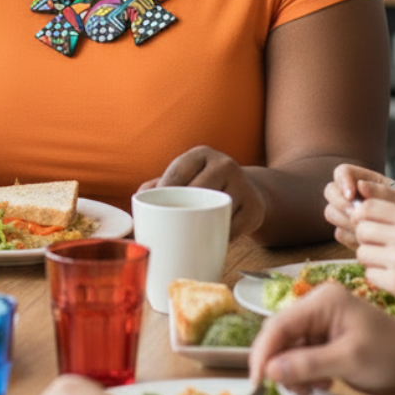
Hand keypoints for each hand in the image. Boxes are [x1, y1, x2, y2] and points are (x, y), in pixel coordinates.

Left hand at [138, 145, 265, 238]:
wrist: (248, 191)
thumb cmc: (204, 186)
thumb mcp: (184, 178)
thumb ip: (159, 186)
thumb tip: (138, 199)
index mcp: (202, 154)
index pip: (178, 171)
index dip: (163, 191)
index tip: (152, 209)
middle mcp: (225, 164)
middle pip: (197, 191)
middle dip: (181, 211)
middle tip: (167, 228)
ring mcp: (243, 185)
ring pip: (216, 211)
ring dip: (201, 227)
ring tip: (187, 237)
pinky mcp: (256, 209)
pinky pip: (233, 229)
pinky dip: (220, 237)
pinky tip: (211, 239)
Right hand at [249, 282, 394, 394]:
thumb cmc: (391, 356)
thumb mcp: (348, 361)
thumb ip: (307, 364)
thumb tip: (269, 371)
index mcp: (322, 301)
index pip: (279, 325)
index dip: (263, 353)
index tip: (256, 382)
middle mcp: (318, 307)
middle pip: (280, 336)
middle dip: (278, 364)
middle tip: (283, 392)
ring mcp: (322, 324)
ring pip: (289, 348)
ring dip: (292, 372)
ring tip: (309, 390)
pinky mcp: (328, 340)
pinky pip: (302, 356)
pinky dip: (304, 373)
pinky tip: (321, 385)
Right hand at [324, 162, 394, 249]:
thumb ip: (382, 194)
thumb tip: (359, 185)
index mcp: (371, 182)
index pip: (343, 172)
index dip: (342, 181)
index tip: (352, 195)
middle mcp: (359, 197)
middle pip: (331, 192)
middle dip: (339, 203)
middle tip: (355, 217)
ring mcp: (356, 216)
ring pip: (332, 213)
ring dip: (343, 220)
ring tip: (363, 230)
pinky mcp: (355, 235)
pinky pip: (340, 233)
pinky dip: (348, 237)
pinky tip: (366, 243)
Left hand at [354, 197, 394, 325]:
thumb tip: (358, 211)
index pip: (368, 207)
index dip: (362, 217)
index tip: (368, 226)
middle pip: (361, 229)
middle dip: (366, 240)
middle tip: (380, 249)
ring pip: (362, 253)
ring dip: (371, 260)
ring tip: (390, 265)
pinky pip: (370, 275)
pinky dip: (379, 278)